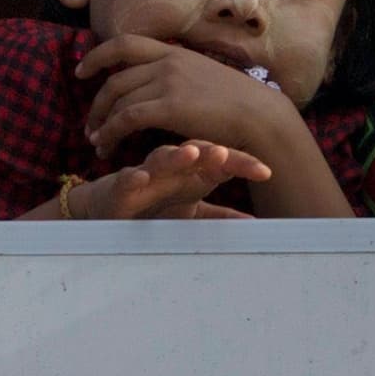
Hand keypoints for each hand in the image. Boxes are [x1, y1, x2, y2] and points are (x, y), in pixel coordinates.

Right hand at [60, 139, 268, 220]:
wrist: (110, 207)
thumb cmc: (153, 206)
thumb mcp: (191, 212)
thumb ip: (219, 216)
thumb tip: (254, 223)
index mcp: (191, 172)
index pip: (220, 162)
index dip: (241, 164)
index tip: (264, 172)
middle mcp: (171, 168)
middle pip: (194, 153)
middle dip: (211, 153)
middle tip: (227, 153)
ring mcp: (146, 175)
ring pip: (161, 159)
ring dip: (175, 156)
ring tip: (191, 153)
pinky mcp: (121, 188)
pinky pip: (126, 180)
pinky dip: (133, 177)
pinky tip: (142, 177)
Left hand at [74, 34, 298, 159]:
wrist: (260, 115)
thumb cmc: (238, 104)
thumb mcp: (205, 76)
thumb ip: (180, 76)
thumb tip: (163, 84)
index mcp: (174, 51)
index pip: (125, 43)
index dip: (97, 56)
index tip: (82, 71)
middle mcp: (167, 61)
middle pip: (115, 78)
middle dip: (96, 103)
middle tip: (89, 124)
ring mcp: (167, 82)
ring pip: (117, 100)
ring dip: (101, 123)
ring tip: (96, 142)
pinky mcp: (169, 107)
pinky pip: (126, 118)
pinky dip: (110, 133)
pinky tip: (106, 147)